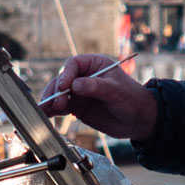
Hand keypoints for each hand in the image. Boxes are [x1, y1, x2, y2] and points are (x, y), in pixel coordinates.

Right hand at [40, 53, 157, 141]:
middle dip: (56, 91)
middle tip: (57, 103)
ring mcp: (79, 93)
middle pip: (62, 80)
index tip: (64, 86)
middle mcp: (83, 77)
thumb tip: (75, 85)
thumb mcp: (116, 90)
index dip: (66, 74)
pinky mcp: (76, 107)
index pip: (73, 65)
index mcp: (94, 64)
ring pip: (58, 94)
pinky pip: (60, 107)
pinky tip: (46, 116)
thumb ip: (96, 86)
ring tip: (45, 111)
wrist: (138, 120)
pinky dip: (52, 111)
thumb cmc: (132, 98)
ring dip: (51, 101)